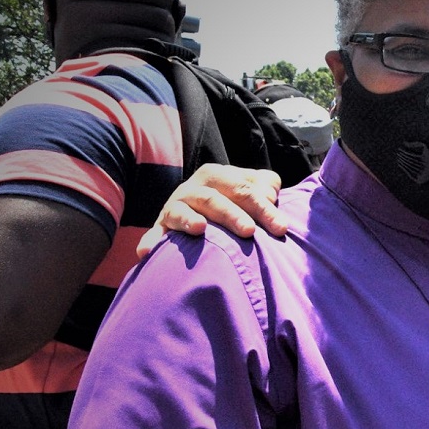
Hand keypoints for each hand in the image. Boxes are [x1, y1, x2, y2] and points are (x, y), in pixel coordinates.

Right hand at [136, 164, 285, 256]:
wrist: (202, 209)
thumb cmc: (236, 202)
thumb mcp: (252, 190)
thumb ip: (265, 189)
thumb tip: (270, 197)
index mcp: (217, 176)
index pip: (244, 189)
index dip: (264, 208)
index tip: (281, 228)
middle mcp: (194, 188)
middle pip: (213, 199)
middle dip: (232, 215)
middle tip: (249, 231)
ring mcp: (175, 206)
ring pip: (182, 212)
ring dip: (189, 220)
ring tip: (199, 229)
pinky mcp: (162, 226)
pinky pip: (155, 233)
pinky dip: (151, 241)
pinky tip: (147, 252)